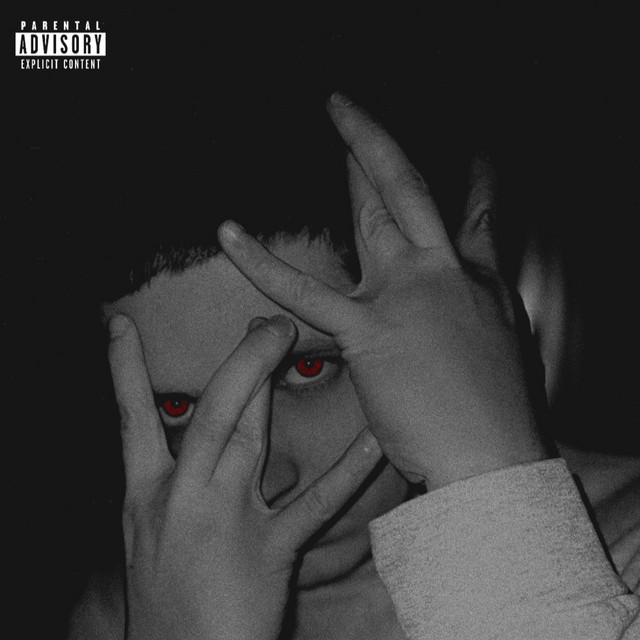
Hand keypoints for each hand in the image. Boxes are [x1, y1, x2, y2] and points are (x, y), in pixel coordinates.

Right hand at [108, 313, 381, 639]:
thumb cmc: (171, 599)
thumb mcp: (153, 535)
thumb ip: (177, 480)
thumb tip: (207, 431)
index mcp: (145, 495)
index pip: (131, 420)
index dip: (123, 370)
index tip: (121, 322)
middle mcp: (180, 497)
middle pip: (210, 412)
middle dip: (238, 359)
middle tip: (266, 320)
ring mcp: (224, 521)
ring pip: (246, 435)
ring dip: (266, 381)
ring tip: (286, 334)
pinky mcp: (268, 551)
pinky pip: (314, 502)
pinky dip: (347, 469)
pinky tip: (371, 439)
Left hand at [217, 93, 549, 488]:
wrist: (491, 455)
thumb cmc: (496, 410)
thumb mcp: (505, 340)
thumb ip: (486, 297)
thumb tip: (479, 273)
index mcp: (473, 278)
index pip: (468, 218)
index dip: (468, 184)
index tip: (465, 158)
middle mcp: (441, 270)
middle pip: (410, 191)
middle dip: (378, 145)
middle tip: (349, 113)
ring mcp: (405, 293)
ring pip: (374, 211)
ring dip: (353, 158)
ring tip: (333, 118)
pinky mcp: (368, 329)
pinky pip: (304, 290)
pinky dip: (262, 261)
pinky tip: (229, 234)